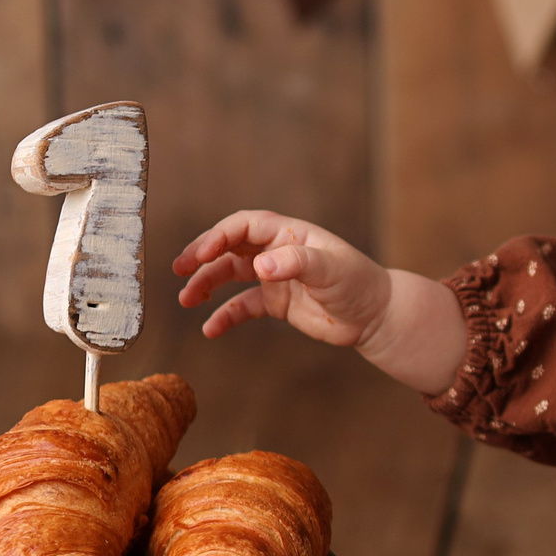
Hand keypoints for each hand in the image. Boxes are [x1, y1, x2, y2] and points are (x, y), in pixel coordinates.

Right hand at [174, 210, 390, 345]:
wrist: (375, 317)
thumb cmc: (359, 284)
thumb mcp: (331, 270)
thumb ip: (297, 263)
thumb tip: (260, 266)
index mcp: (289, 234)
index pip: (245, 226)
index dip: (220, 236)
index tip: (201, 253)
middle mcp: (277, 251)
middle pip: (230, 247)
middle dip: (203, 255)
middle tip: (179, 268)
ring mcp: (275, 276)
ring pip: (230, 275)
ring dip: (207, 284)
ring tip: (186, 300)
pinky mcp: (277, 303)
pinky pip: (243, 307)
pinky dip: (225, 316)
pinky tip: (211, 329)